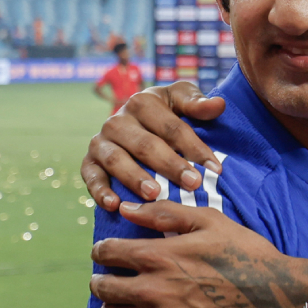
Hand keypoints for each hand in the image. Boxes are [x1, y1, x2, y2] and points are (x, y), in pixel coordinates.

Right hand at [82, 81, 225, 211]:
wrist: (133, 126)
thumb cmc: (165, 114)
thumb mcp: (181, 101)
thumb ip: (198, 104)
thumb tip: (218, 105)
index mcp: (142, 102)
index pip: (171, 127)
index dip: (194, 147)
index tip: (215, 169)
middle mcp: (117, 120)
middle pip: (145, 144)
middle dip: (170, 165)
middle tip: (192, 184)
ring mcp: (100, 142)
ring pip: (117, 160)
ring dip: (136, 178)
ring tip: (155, 194)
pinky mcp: (89, 162)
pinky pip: (91, 177)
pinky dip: (100, 191)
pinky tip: (114, 205)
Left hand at [90, 200, 307, 307]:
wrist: (278, 302)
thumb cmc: (246, 256)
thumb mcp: (210, 222)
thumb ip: (164, 213)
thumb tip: (128, 208)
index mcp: (158, 256)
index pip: (106, 253)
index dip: (101, 250)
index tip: (106, 252)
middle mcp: (152, 290)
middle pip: (103, 288)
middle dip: (101, 280)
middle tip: (108, 278)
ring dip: (111, 307)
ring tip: (120, 302)